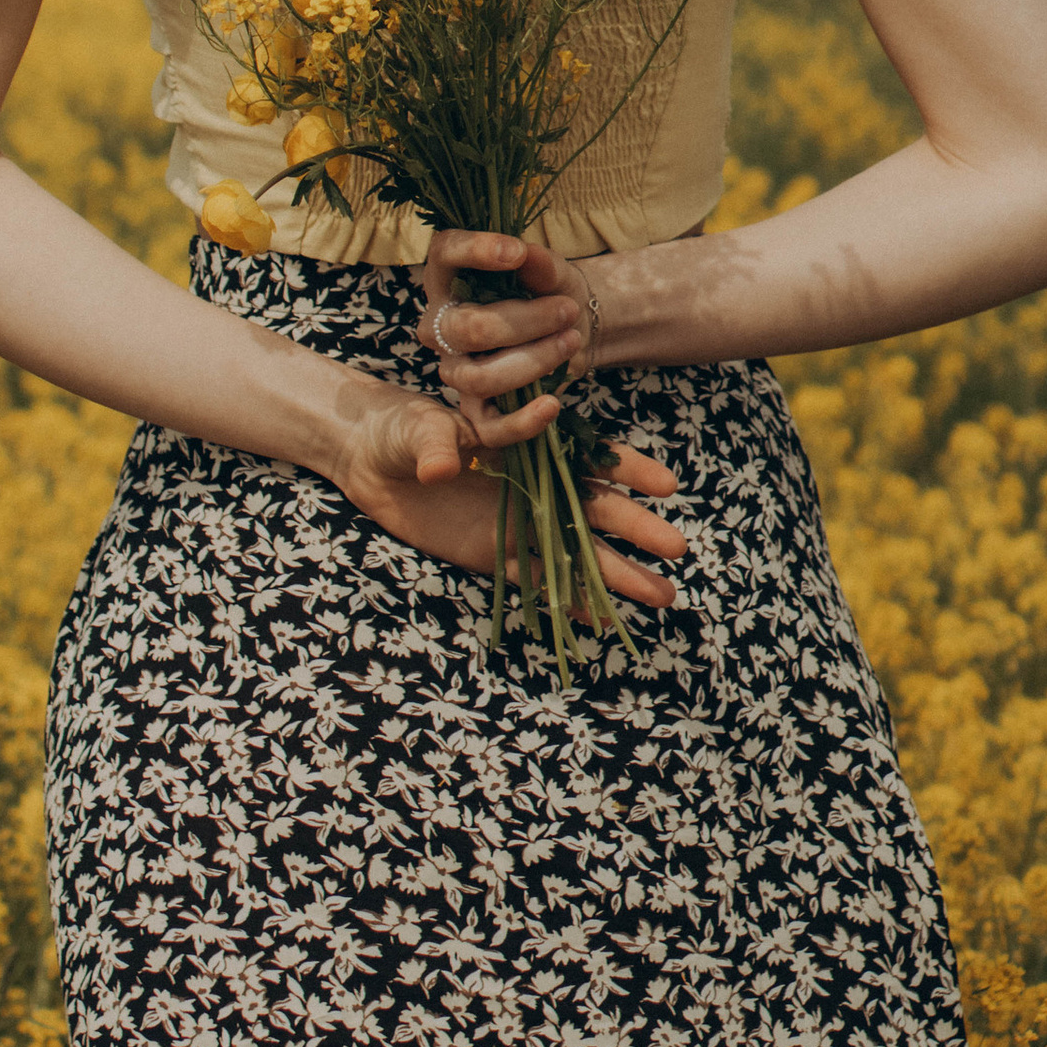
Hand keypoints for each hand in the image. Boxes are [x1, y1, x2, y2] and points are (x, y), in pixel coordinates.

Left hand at [325, 367, 685, 613]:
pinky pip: (538, 580)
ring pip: (576, 550)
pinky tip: (604, 619)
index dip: (629, 469)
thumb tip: (443, 467)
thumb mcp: (418, 427)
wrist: (369, 457)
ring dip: (618, 573)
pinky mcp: (492, 553)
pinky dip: (569, 599)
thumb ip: (437, 445)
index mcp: (528, 443)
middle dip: (636, 528)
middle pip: (595, 509)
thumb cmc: (399, 427)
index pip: (589, 455)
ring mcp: (516, 522)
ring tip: (663, 596)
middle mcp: (534, 484)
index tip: (666, 486)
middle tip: (677, 549)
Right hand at [418, 227, 597, 425]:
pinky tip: (551, 404)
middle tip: (568, 310)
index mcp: (449, 276)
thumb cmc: (550, 291)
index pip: (444, 253)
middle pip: (467, 328)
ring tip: (570, 341)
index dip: (474, 251)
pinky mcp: (475, 409)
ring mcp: (454, 368)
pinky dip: (522, 421)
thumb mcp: (553, 273)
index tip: (516, 252)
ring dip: (533, 360)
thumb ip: (540, 264)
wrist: (571, 327)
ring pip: (479, 377)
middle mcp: (440, 324)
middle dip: (525, 321)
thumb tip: (526, 256)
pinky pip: (488, 427)